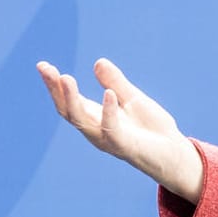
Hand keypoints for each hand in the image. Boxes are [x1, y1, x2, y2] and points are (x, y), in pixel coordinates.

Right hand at [36, 57, 203, 201]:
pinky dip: (109, 112)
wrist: (174, 153)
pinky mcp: (125, 146)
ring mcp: (108, 139)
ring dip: (72, 100)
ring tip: (65, 78)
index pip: (69, 100)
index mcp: (95, 117)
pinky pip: (112, 130)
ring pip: (82, 121)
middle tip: (46, 68)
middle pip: (67, 110)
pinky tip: (108, 94)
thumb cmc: (151, 129)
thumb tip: (98, 62)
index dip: (54, 84)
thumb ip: (115, 82)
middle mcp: (95, 130)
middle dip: (55, 90)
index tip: (43, 65)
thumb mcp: (131, 98)